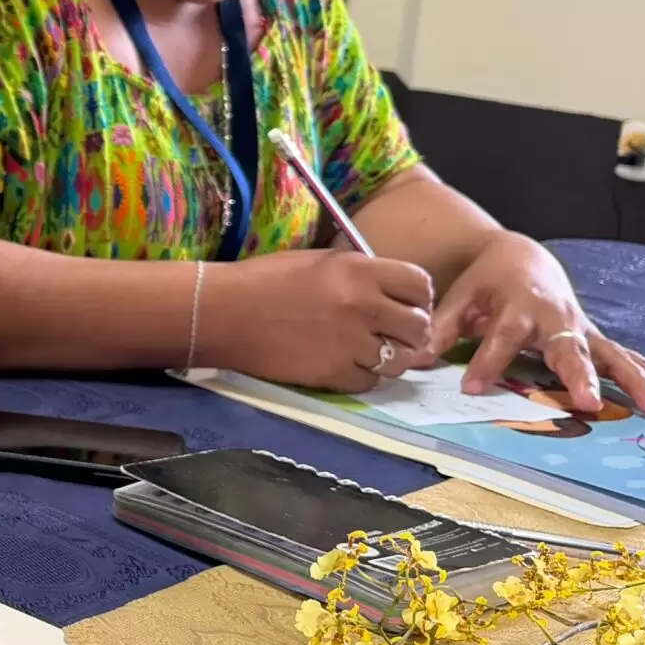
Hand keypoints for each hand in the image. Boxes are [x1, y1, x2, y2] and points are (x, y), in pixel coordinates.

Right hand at [206, 248, 435, 390]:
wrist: (224, 312)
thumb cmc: (266, 280)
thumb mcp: (321, 262)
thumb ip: (360, 275)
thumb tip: (390, 292)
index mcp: (360, 271)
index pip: (420, 284)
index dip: (418, 297)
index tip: (406, 304)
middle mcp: (363, 306)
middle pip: (419, 326)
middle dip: (411, 332)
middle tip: (393, 334)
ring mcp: (350, 343)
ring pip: (400, 360)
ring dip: (390, 358)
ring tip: (369, 353)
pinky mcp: (333, 373)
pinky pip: (371, 382)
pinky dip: (362, 376)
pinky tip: (344, 364)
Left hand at [429, 232, 644, 415]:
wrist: (520, 258)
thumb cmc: (486, 284)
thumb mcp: (458, 300)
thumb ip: (439, 329)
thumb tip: (412, 360)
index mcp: (517, 306)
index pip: (502, 337)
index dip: (488, 362)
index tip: (472, 389)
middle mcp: (556, 318)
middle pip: (568, 348)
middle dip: (579, 375)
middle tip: (590, 404)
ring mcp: (582, 330)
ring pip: (613, 355)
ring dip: (635, 380)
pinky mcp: (596, 340)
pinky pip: (629, 359)